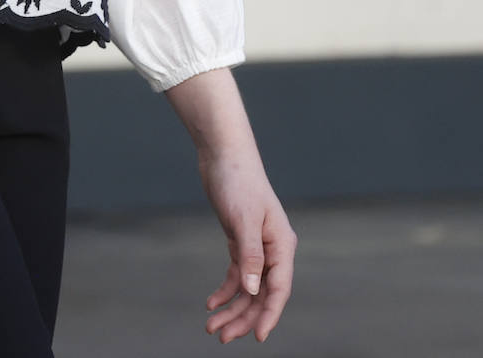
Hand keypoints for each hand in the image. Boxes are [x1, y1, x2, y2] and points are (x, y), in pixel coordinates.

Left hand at [199, 148, 296, 343]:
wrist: (223, 154)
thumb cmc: (238, 180)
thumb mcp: (243, 218)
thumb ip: (249, 255)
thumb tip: (254, 291)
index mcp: (281, 244)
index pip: (279, 289)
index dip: (269, 315)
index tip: (257, 337)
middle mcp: (272, 249)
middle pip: (262, 294)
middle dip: (243, 317)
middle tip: (221, 337)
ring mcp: (257, 247)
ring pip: (248, 288)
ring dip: (232, 308)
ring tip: (211, 326)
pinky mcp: (240, 241)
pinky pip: (237, 274)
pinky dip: (225, 290)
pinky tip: (211, 303)